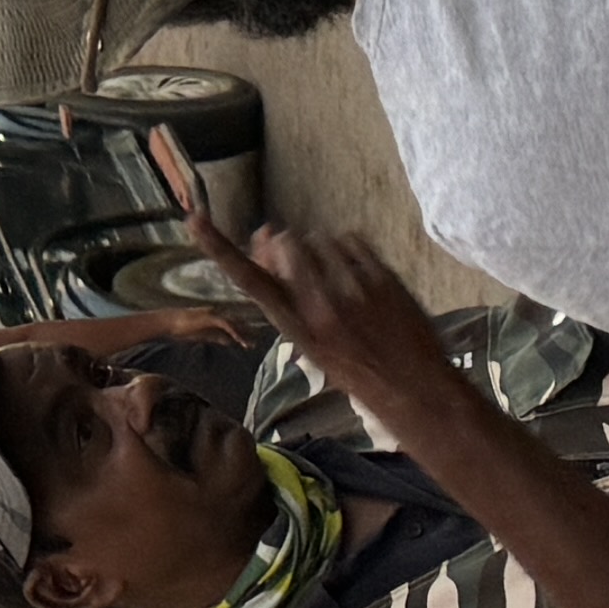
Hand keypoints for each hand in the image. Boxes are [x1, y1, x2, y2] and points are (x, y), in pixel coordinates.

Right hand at [219, 219, 461, 416]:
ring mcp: (352, 288)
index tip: (194, 220)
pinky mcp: (381, 278)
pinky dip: (349, 249)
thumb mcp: (309, 343)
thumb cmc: (357, 368)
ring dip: (321, 249)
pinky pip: (351, 240)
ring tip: (337, 277)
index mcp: (294, 327)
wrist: (413, 387)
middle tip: (296, 256)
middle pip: (287, 244)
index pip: (247, 279)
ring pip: (320, 239)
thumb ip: (288, 296)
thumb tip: (269, 239)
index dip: (218, 247)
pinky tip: (357, 273)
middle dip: (289, 246)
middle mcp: (318, 304)